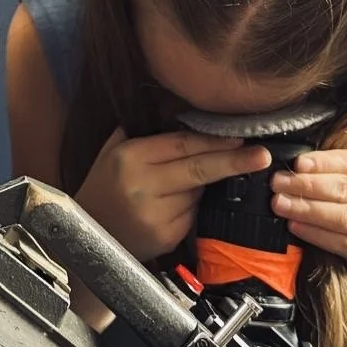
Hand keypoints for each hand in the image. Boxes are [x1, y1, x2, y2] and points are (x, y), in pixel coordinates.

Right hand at [77, 126, 270, 262]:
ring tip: (179, 186)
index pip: (181, 145)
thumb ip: (142, 132)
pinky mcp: (165, 237)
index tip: (240, 138)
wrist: (85, 238)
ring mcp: (155, 215)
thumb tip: (178, 108)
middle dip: (233, 162)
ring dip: (203, 187)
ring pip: (198, 193)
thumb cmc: (102, 187)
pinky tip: (174, 206)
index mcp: (129, 158)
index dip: (213, 140)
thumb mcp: (112, 151)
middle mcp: (142, 186)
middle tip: (261, 156)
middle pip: (198, 169)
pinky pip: (192, 215)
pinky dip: (192, 207)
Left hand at [270, 149, 346, 283]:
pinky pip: (340, 242)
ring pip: (343, 216)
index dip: (323, 162)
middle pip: (345, 188)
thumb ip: (332, 170)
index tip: (297, 163)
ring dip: (307, 209)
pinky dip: (314, 233)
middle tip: (278, 183)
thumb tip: (294, 164)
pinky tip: (294, 225)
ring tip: (280, 204)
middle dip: (307, 185)